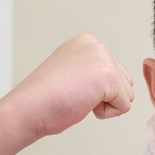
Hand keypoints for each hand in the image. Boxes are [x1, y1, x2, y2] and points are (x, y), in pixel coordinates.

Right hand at [5, 33, 134, 142]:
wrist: (28, 109)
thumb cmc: (44, 99)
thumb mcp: (72, 73)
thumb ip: (91, 71)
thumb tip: (112, 85)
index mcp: (86, 42)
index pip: (113, 72)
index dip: (95, 90)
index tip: (71, 88)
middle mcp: (96, 45)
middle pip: (124, 82)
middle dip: (104, 96)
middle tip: (75, 94)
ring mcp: (103, 58)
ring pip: (126, 94)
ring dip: (104, 104)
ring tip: (78, 98)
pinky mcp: (108, 76)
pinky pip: (124, 106)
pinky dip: (106, 113)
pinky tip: (82, 103)